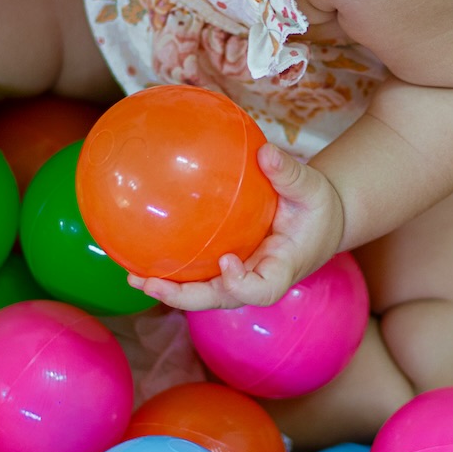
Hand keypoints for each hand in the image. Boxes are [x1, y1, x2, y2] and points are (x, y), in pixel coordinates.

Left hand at [129, 142, 344, 310]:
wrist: (319, 221)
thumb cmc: (317, 207)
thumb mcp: (312, 189)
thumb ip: (289, 174)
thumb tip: (264, 151)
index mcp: (282, 268)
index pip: (262, 289)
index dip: (241, 285)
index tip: (226, 262)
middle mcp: (256, 279)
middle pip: (219, 300)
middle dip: (185, 297)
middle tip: (151, 284)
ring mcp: (239, 277)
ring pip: (203, 293)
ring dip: (169, 290)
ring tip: (133, 278)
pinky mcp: (226, 268)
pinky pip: (198, 273)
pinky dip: (172, 270)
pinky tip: (141, 256)